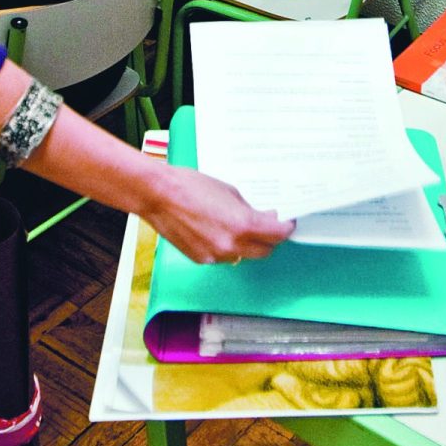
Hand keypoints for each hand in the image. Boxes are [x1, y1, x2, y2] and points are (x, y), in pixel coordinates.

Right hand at [144, 165, 293, 263]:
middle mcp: (232, 245)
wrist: (159, 195)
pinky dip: (227, 246)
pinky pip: (224, 256)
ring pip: (243, 255)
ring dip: (247, 244)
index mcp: (243, 225)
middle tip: (267, 225)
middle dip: (269, 239)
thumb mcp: (230, 192)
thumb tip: (264, 218)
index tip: (286, 223)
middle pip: (264, 251)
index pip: (277, 235)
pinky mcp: (202, 259)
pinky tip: (217, 231)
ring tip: (238, 226)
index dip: (285, 228)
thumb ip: (249, 209)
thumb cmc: (192, 186)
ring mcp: (216, 256)